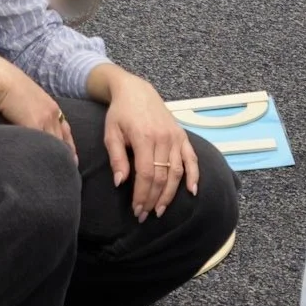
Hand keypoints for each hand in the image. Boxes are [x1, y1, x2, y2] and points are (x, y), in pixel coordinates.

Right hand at [0, 58, 75, 160]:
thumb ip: (31, 112)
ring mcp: (44, 118)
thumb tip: (26, 122)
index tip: (72, 157)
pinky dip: (44, 155)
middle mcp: (52, 112)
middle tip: (71, 169)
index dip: (69, 144)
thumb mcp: (26, 99)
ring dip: (58, 157)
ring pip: (56, 143)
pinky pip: (43, 143)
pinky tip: (43, 166)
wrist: (0, 79)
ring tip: (59, 172)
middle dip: (68, 154)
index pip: (65, 129)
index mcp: (50, 106)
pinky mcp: (34, 123)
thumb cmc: (7, 88)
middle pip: (63, 138)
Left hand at [103, 73, 201, 219]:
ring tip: (160, 209)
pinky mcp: (182, 135)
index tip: (136, 210)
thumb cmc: (120, 113)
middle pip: (162, 176)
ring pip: (177, 171)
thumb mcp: (111, 133)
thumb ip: (116, 158)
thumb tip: (120, 182)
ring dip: (170, 194)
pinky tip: (192, 191)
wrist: (136, 90)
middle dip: (153, 199)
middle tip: (144, 215)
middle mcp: (163, 138)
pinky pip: (191, 158)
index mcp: (144, 138)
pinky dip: (194, 175)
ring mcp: (175, 137)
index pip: (146, 174)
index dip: (142, 195)